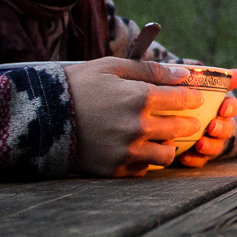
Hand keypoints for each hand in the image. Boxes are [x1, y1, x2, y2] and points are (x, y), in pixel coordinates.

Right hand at [66, 57, 203, 176]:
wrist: (41, 117)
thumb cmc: (78, 86)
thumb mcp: (112, 67)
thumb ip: (151, 70)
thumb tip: (184, 74)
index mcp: (139, 98)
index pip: (183, 99)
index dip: (193, 98)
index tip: (195, 98)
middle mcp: (137, 127)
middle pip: (180, 128)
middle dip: (188, 123)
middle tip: (186, 120)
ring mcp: (126, 151)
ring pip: (166, 154)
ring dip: (168, 145)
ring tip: (162, 137)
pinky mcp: (114, 169)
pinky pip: (143, 169)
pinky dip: (145, 160)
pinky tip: (139, 149)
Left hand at [176, 69, 236, 167]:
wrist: (174, 113)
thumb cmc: (192, 97)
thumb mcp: (202, 86)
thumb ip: (221, 80)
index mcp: (222, 109)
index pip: (232, 108)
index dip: (229, 108)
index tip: (223, 108)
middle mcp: (219, 126)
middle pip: (226, 129)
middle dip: (221, 129)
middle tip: (212, 127)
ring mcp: (210, 142)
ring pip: (215, 147)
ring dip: (210, 146)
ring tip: (199, 144)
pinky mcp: (197, 156)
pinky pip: (198, 161)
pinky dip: (193, 159)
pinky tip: (184, 156)